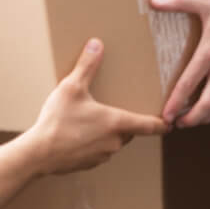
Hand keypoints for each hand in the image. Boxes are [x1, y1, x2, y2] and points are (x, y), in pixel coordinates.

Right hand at [24, 39, 169, 173]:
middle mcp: (115, 142)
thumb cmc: (57, 122)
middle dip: (127, 121)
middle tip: (120, 108)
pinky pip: (98, 151)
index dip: (163, 123)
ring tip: (93, 120)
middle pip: (130, 131)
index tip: (171, 122)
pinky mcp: (88, 164)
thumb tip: (97, 43)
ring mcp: (102, 156)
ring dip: (108, 132)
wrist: (37, 155)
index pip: (151, 126)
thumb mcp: (71, 88)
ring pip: (113, 142)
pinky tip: (77, 134)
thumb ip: (86, 66)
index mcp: (117, 123)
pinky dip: (93, 143)